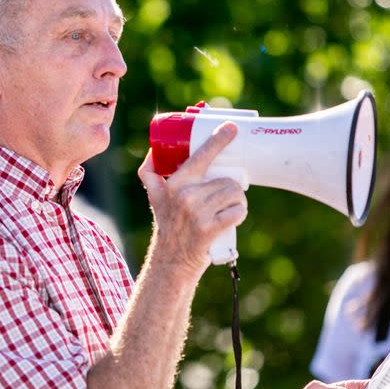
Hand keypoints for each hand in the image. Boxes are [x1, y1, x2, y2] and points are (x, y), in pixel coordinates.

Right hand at [138, 122, 246, 274]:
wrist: (171, 260)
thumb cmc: (167, 224)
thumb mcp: (154, 196)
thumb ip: (149, 173)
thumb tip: (153, 149)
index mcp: (175, 183)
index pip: (201, 155)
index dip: (218, 140)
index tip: (232, 128)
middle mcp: (185, 195)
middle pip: (226, 179)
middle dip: (232, 187)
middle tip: (227, 196)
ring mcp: (198, 213)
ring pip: (234, 194)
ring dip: (239, 200)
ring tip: (230, 207)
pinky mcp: (209, 229)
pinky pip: (237, 212)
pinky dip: (240, 214)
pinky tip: (234, 217)